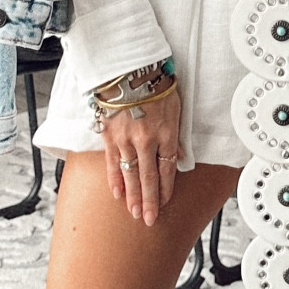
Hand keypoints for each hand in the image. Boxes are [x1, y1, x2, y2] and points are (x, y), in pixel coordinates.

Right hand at [100, 87, 181, 225]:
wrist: (127, 68)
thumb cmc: (154, 83)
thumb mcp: (176, 107)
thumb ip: (177, 134)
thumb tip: (179, 157)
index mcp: (166, 133)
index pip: (167, 168)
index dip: (166, 188)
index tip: (165, 203)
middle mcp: (146, 140)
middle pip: (149, 178)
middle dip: (150, 201)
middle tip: (149, 220)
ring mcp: (125, 139)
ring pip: (130, 174)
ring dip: (133, 196)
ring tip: (135, 213)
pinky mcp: (109, 135)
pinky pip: (112, 162)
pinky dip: (115, 179)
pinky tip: (117, 194)